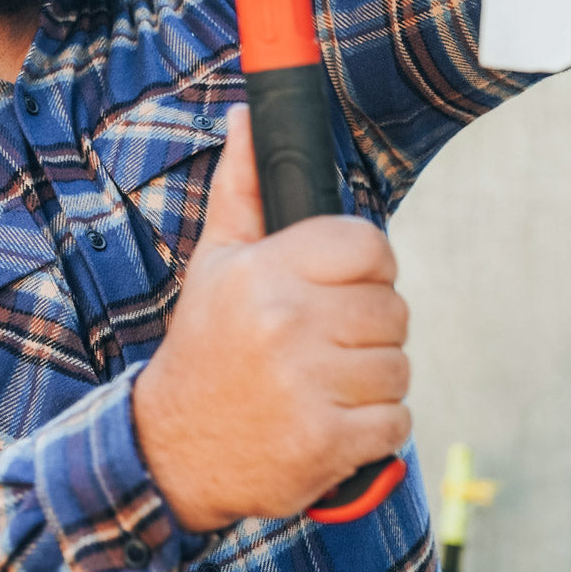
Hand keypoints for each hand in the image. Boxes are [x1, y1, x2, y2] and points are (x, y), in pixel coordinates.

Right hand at [133, 107, 411, 531]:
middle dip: (366, 333)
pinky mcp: (325, 441)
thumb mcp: (214, 267)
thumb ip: (242, 192)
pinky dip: (373, 431)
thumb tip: (246, 118)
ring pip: (399, 368)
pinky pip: (396, 421)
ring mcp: (307, 384)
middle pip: (392, 310)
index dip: (364, 271)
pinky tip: (327, 425)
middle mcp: (284, 322)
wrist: (171, 453)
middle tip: (320, 350)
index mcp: (262, 272)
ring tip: (319, 389)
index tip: (338, 293)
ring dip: (371, 384)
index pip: (368, 246)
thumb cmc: (205, 352)